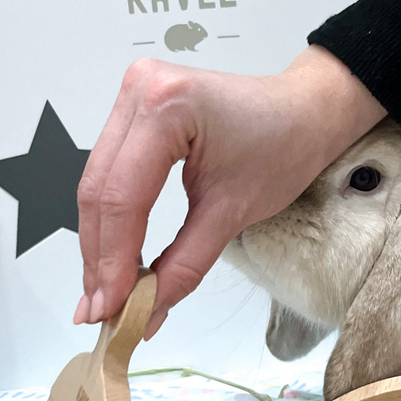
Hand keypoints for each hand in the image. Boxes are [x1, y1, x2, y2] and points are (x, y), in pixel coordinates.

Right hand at [74, 46, 385, 335]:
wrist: (303, 113)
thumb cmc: (284, 145)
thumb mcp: (232, 213)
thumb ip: (183, 265)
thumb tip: (146, 310)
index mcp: (165, 106)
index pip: (122, 198)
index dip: (112, 261)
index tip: (110, 308)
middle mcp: (139, 90)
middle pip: (99, 192)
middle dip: (99, 258)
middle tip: (100, 310)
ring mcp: (131, 95)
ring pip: (96, 185)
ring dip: (99, 243)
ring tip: (104, 294)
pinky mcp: (133, 111)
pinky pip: (109, 173)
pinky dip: (110, 219)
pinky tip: (113, 257)